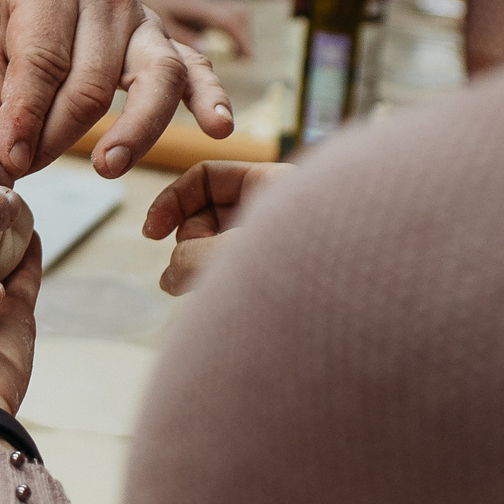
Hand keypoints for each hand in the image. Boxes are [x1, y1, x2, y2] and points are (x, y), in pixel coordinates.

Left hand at [0, 0, 232, 176]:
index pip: (44, 61)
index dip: (26, 117)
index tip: (10, 159)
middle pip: (93, 82)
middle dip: (59, 136)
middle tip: (28, 168)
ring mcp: (143, 16)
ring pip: (154, 77)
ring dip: (135, 129)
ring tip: (109, 167)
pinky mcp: (165, 38)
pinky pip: (195, 68)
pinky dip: (210, 98)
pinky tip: (219, 128)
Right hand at [142, 160, 289, 294]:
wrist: (352, 325)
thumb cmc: (302, 274)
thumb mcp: (231, 254)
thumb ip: (189, 255)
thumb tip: (171, 278)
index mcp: (274, 184)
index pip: (207, 177)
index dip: (172, 201)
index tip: (151, 234)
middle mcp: (272, 213)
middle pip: (205, 215)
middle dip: (190, 243)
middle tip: (191, 272)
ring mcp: (273, 247)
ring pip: (213, 250)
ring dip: (198, 270)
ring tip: (206, 295)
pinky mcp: (273, 280)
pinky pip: (228, 278)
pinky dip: (213, 290)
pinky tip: (209, 308)